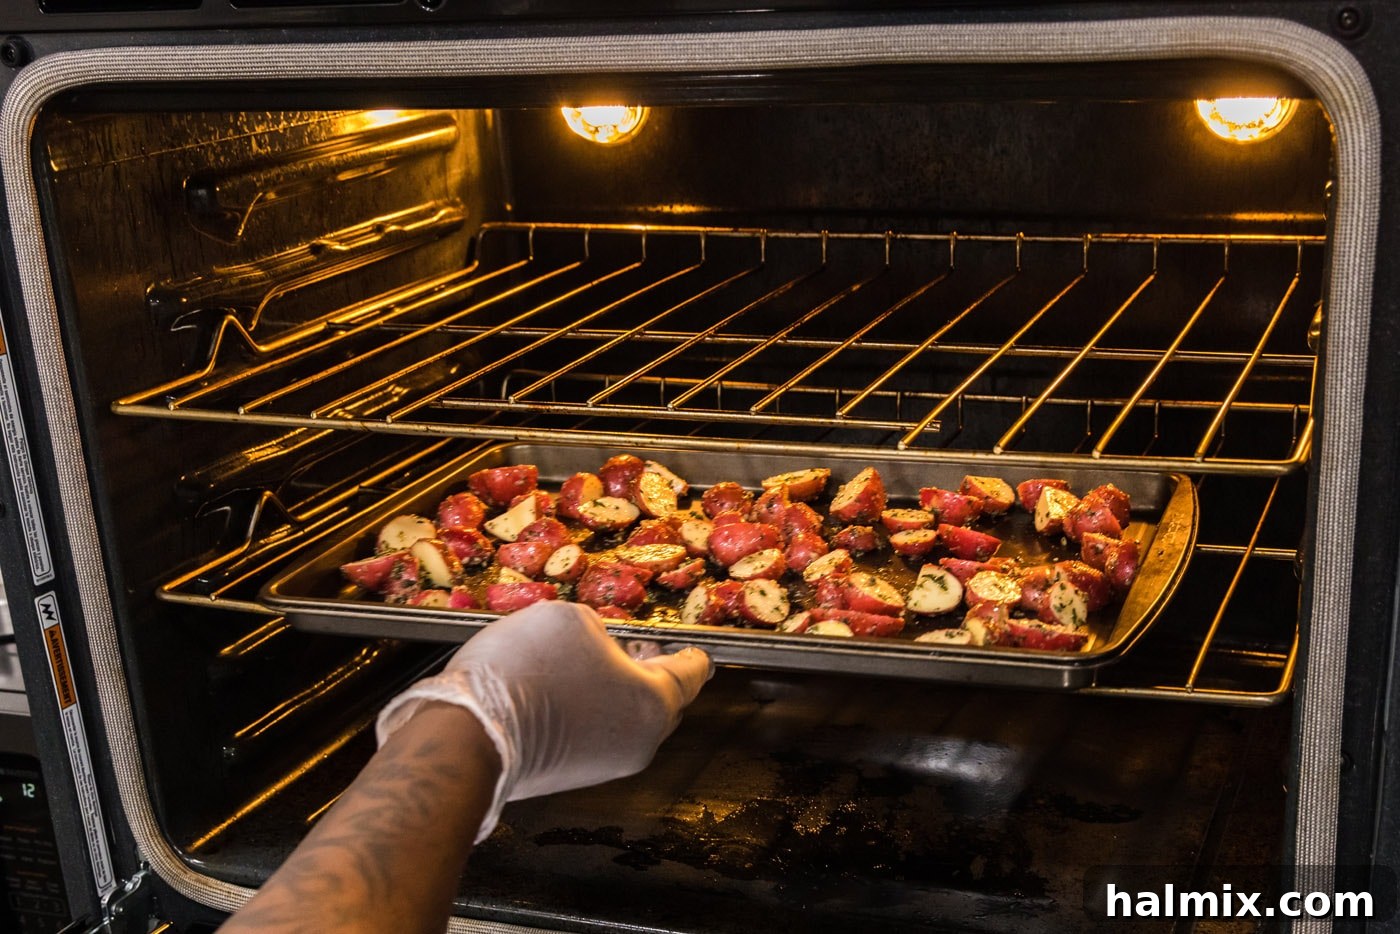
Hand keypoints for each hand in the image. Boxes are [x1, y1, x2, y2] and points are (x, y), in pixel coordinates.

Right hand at [376, 601, 711, 840]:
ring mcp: (604, 765)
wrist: (469, 734)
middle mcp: (639, 743)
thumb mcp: (572, 620)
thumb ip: (600, 629)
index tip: (696, 647)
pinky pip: (594, 733)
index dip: (692, 651)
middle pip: (661, 699)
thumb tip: (597, 645)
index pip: (691, 673)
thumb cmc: (527, 670)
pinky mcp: (571, 775)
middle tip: (635, 643)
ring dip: (615, 688)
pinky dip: (589, 709)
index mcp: (653, 703)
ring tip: (589, 659)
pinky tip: (562, 686)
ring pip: (625, 718)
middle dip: (649, 668)